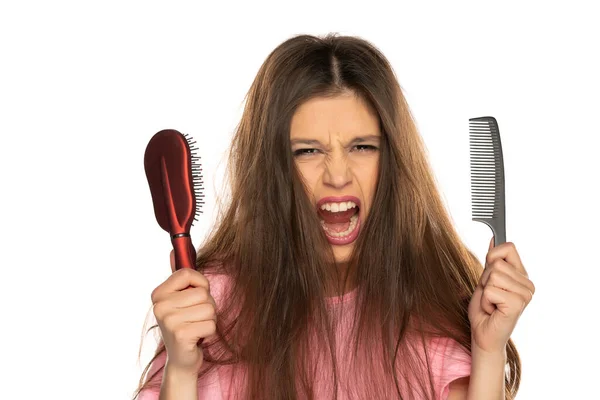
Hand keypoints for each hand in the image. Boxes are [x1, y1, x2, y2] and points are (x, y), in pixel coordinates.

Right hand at [151, 250, 216, 375]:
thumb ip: (179, 276)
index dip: (200, 284)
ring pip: (209, 308)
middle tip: (195, 317)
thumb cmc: (185, 324)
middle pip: (203, 293)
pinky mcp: (180, 335)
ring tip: (196, 327)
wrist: (181, 358)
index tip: (194, 296)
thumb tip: (174, 251)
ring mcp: (168, 321)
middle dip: (207, 306)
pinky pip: (210, 324)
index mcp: (159, 294)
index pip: (188, 273)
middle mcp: (160, 306)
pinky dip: (209, 332)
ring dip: (209, 319)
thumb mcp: (180, 298)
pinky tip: (197, 337)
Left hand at [468, 238, 534, 353]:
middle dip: (485, 279)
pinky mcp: (517, 304)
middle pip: (496, 262)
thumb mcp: (486, 280)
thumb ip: (492, 261)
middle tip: (490, 296)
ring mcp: (525, 294)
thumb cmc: (485, 309)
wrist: (483, 335)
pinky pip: (491, 290)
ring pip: (492, 275)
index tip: (490, 274)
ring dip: (484, 291)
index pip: (508, 247)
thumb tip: (494, 238)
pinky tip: (493, 311)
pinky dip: (485, 301)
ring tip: (491, 303)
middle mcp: (528, 284)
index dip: (492, 256)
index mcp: (523, 276)